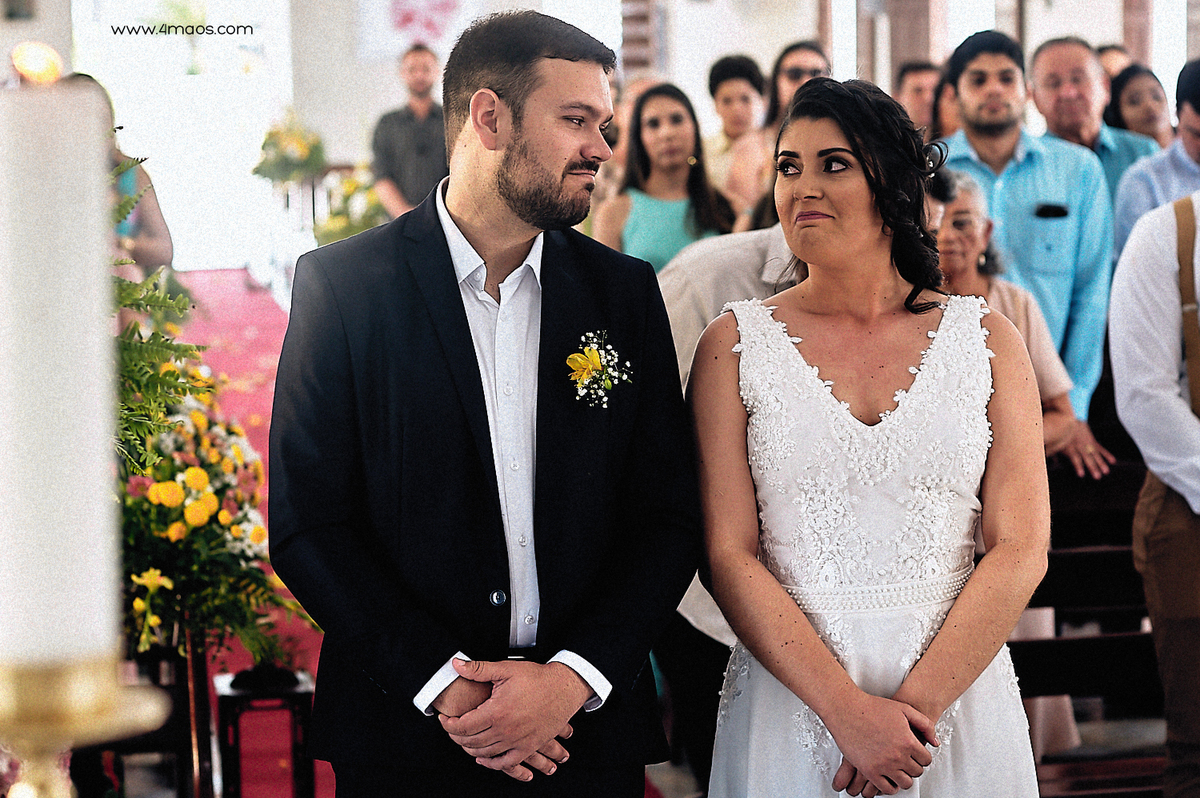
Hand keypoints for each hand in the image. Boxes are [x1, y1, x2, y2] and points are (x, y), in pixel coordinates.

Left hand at [438, 659, 590, 780]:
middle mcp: (506, 730)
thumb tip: (456, 665)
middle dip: (456, 736)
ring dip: (470, 749)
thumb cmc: (537, 678)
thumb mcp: (505, 669)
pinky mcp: (528, 747)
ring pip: (485, 754)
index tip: (444, 719)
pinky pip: (506, 763)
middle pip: (470, 742)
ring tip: (464, 739)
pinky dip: (491, 764)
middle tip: (451, 728)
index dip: (448, 725)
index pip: (462, 726)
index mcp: (497, 712)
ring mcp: (517, 741)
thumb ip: (478, 669)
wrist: (563, 688)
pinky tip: (484, 758)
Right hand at [826, 693, 937, 795]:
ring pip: (904, 783)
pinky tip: (888, 778)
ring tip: (899, 770)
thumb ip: (925, 724)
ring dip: (904, 777)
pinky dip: (890, 786)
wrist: (847, 709)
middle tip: (908, 761)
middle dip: (914, 766)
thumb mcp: (904, 709)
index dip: (923, 757)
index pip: (926, 760)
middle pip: (916, 772)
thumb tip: (935, 741)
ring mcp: (883, 765)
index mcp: (907, 741)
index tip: (917, 755)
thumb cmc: (872, 707)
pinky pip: (886, 788)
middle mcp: (897, 755)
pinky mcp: (869, 770)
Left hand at [1059, 420, 1114, 479]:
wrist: (1070, 418)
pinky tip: (1113, 461)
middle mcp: (1080, 446)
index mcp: (1070, 447)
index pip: (1075, 458)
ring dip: (1101, 463)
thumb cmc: (1061, 433)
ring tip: (1106, 472)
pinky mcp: (1092, 441)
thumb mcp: (1055, 442)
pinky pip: (1100, 449)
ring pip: (1095, 454)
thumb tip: (1051, 462)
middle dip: (1092, 467)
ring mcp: (1087, 443)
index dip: (1078, 466)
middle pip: (1087, 458)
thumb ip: (1053, 453)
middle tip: (1097, 477)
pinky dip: (1107, 455)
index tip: (1081, 475)